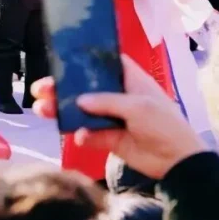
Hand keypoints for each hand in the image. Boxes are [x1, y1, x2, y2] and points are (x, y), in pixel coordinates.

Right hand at [32, 55, 202, 178]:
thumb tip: (79, 100)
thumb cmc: (162, 123)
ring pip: (83, 111)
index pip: (103, 63)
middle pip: (86, 87)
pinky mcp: (110, 139)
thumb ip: (107, 102)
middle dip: (64, 88)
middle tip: (41, 89)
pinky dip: (81, 134)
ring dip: (64, 110)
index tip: (61, 58)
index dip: (84, 60)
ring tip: (42, 110)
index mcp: (128, 79)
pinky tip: (76, 135)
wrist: (176, 161)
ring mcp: (112, 117)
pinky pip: (90, 134)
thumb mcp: (137, 106)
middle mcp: (117, 95)